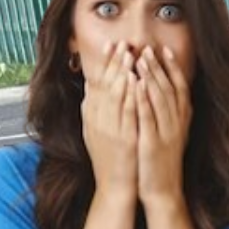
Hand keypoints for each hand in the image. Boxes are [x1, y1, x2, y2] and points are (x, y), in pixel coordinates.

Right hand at [81, 41, 137, 201]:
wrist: (114, 186)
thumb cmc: (110, 159)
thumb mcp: (97, 131)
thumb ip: (96, 110)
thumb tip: (94, 88)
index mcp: (92, 116)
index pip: (96, 83)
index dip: (104, 64)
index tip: (111, 45)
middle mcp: (97, 120)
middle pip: (104, 84)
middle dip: (113, 62)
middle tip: (121, 43)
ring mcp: (109, 128)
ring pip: (114, 95)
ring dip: (121, 72)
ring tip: (129, 54)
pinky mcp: (122, 138)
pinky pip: (126, 112)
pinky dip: (130, 94)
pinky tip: (136, 81)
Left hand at [134, 45, 192, 207]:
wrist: (163, 190)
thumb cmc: (161, 162)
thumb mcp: (171, 136)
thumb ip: (169, 116)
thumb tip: (161, 95)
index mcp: (182, 121)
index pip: (180, 88)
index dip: (172, 68)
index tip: (164, 50)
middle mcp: (178, 124)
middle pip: (169, 88)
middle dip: (158, 66)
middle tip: (148, 48)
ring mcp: (167, 132)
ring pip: (159, 99)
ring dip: (150, 77)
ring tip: (140, 58)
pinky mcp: (153, 142)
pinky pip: (147, 117)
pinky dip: (141, 99)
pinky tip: (134, 85)